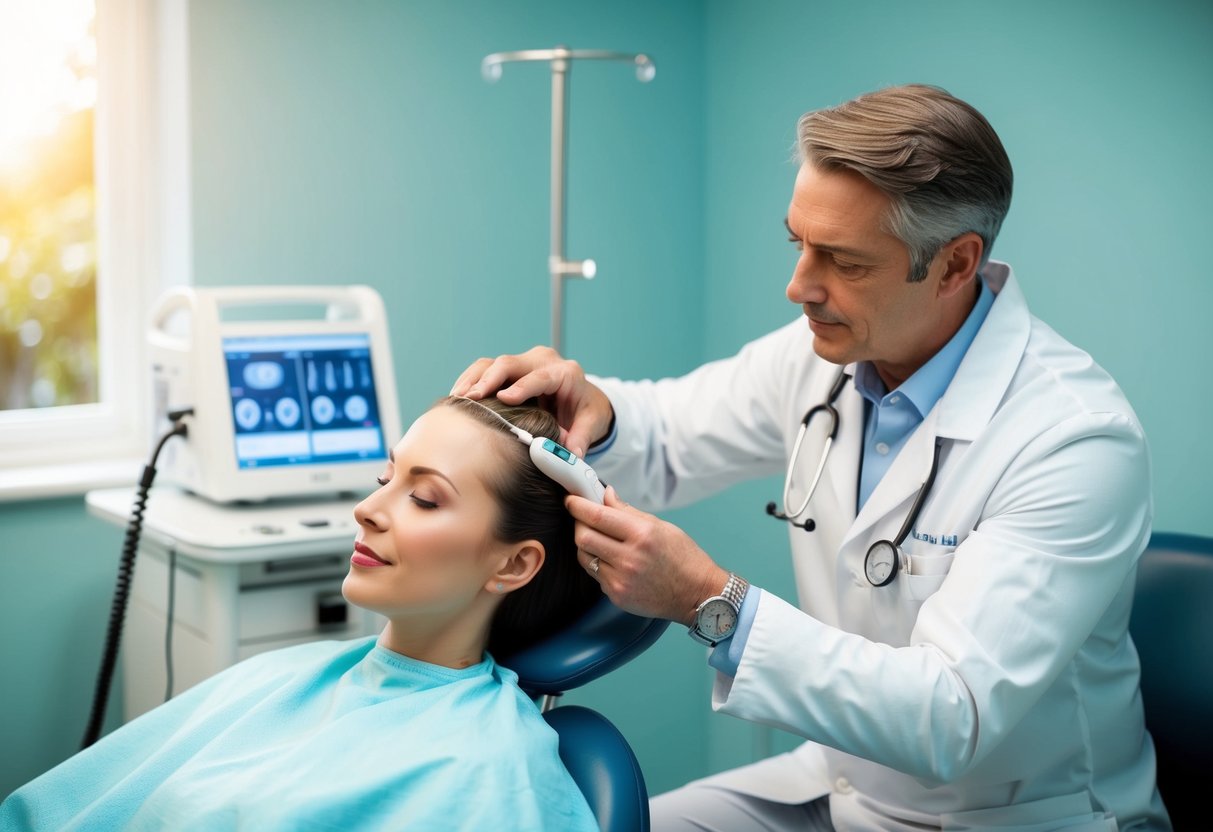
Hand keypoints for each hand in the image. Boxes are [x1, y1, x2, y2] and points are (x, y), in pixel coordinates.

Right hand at [450, 346, 613, 456]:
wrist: (583, 399)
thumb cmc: (585, 410)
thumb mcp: (591, 423)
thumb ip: (581, 438)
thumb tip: (571, 455)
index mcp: (565, 373)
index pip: (540, 377)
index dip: (522, 387)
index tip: (504, 398)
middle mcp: (542, 361)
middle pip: (508, 363)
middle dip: (487, 380)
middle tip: (470, 398)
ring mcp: (523, 363)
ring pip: (491, 363)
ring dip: (472, 381)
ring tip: (457, 399)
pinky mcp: (509, 370)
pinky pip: (484, 369)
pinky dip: (470, 382)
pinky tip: (457, 399)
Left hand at [568, 487, 728, 625]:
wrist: (697, 595)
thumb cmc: (684, 557)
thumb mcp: (661, 526)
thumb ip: (628, 511)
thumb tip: (605, 494)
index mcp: (642, 534)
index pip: (597, 516)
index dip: (578, 505)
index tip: (571, 500)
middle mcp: (629, 558)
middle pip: (583, 537)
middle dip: (578, 523)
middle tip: (582, 518)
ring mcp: (621, 580)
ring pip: (584, 556)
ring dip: (585, 544)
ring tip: (599, 539)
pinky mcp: (617, 595)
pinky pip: (595, 574)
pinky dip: (597, 563)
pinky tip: (611, 559)